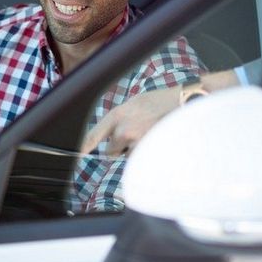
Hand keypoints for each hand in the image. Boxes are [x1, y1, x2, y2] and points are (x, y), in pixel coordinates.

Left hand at [80, 70, 240, 155]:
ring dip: (137, 150)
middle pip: (111, 151)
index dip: (83, 148)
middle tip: (137, 133)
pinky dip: (149, 154)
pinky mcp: (149, 151)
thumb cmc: (161, 101)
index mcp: (117, 114)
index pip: (93, 135)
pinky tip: (158, 139)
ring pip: (129, 157)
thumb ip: (120, 119)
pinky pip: (143, 159)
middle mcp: (123, 129)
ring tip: (151, 133)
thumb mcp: (135, 103)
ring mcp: (137, 142)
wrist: (185, 101)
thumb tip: (113, 135)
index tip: (76, 156)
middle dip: (120, 148)